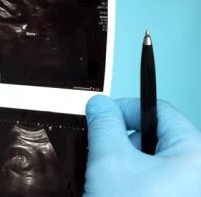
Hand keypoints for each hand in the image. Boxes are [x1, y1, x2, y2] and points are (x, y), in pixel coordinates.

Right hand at [84, 95, 200, 196]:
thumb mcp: (110, 162)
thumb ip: (104, 124)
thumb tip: (101, 105)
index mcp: (194, 153)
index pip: (158, 108)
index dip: (125, 108)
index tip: (104, 114)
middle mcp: (195, 169)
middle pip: (154, 132)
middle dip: (123, 140)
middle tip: (106, 154)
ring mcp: (185, 186)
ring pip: (150, 155)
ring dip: (126, 161)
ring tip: (114, 181)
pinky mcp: (173, 195)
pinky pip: (152, 175)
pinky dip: (132, 176)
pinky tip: (121, 190)